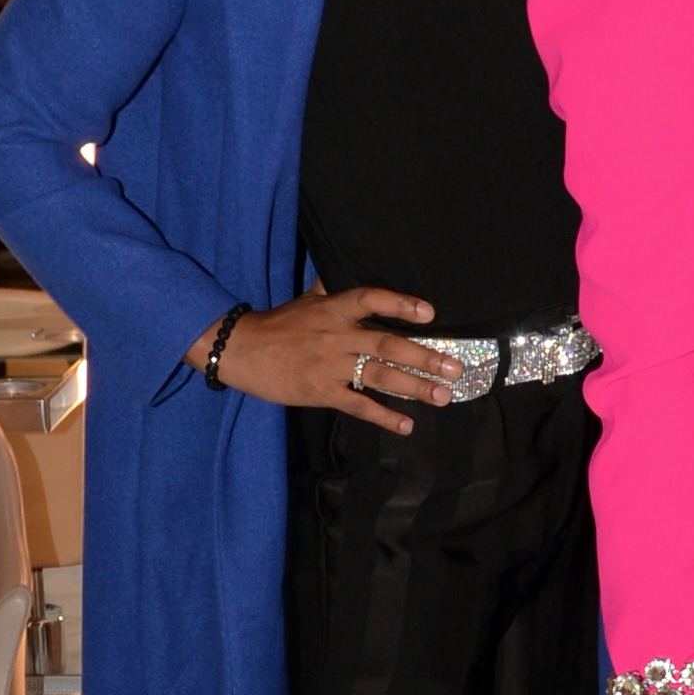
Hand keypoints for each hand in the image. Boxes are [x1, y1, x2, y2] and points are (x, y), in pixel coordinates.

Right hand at [189, 282, 462, 436]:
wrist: (239, 350)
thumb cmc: (276, 325)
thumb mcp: (305, 300)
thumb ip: (330, 289)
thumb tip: (344, 268)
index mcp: (332, 310)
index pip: (370, 299)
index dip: (400, 304)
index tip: (430, 313)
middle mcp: (336, 336)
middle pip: (386, 343)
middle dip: (424, 356)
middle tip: (454, 368)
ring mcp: (329, 366)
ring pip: (378, 375)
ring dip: (413, 387)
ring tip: (442, 396)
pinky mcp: (320, 392)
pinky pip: (357, 406)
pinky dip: (382, 416)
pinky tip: (406, 426)